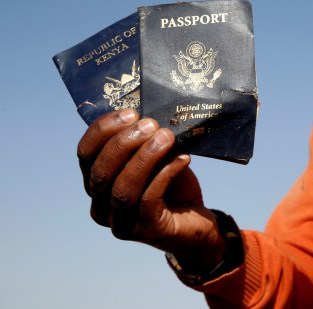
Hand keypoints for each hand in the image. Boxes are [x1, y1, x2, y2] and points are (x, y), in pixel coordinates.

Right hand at [77, 109, 224, 272]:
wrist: (196, 222)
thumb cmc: (172, 186)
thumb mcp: (155, 158)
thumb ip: (145, 141)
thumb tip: (148, 115)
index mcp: (95, 184)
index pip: (85, 154)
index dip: (102, 131)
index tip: (129, 113)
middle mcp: (101, 206)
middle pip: (101, 172)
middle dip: (123, 143)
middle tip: (151, 124)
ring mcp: (121, 223)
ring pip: (123, 188)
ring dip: (145, 158)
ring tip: (167, 137)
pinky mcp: (146, 231)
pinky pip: (149, 199)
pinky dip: (166, 174)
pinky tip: (183, 158)